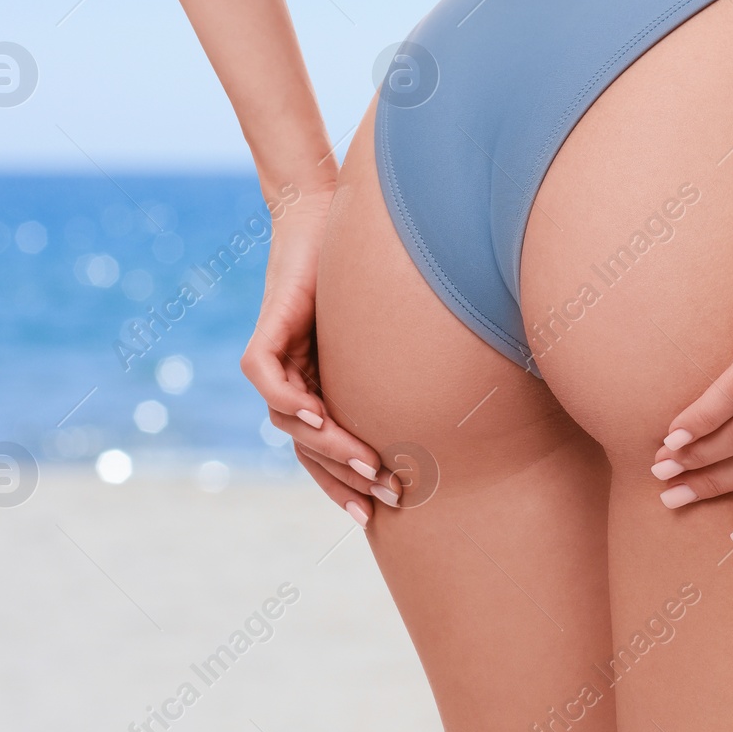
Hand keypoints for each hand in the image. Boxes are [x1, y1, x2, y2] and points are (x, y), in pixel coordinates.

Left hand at [239, 186, 391, 526]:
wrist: (329, 216)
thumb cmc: (370, 270)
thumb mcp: (393, 336)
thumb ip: (407, 372)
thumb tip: (467, 405)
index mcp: (323, 388)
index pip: (325, 453)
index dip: (345, 486)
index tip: (377, 515)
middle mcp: (296, 380)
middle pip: (307, 449)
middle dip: (345, 479)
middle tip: (387, 498)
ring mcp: (278, 359)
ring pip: (288, 422)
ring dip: (328, 448)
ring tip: (368, 463)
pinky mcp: (265, 333)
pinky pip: (266, 379)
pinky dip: (289, 401)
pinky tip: (320, 417)